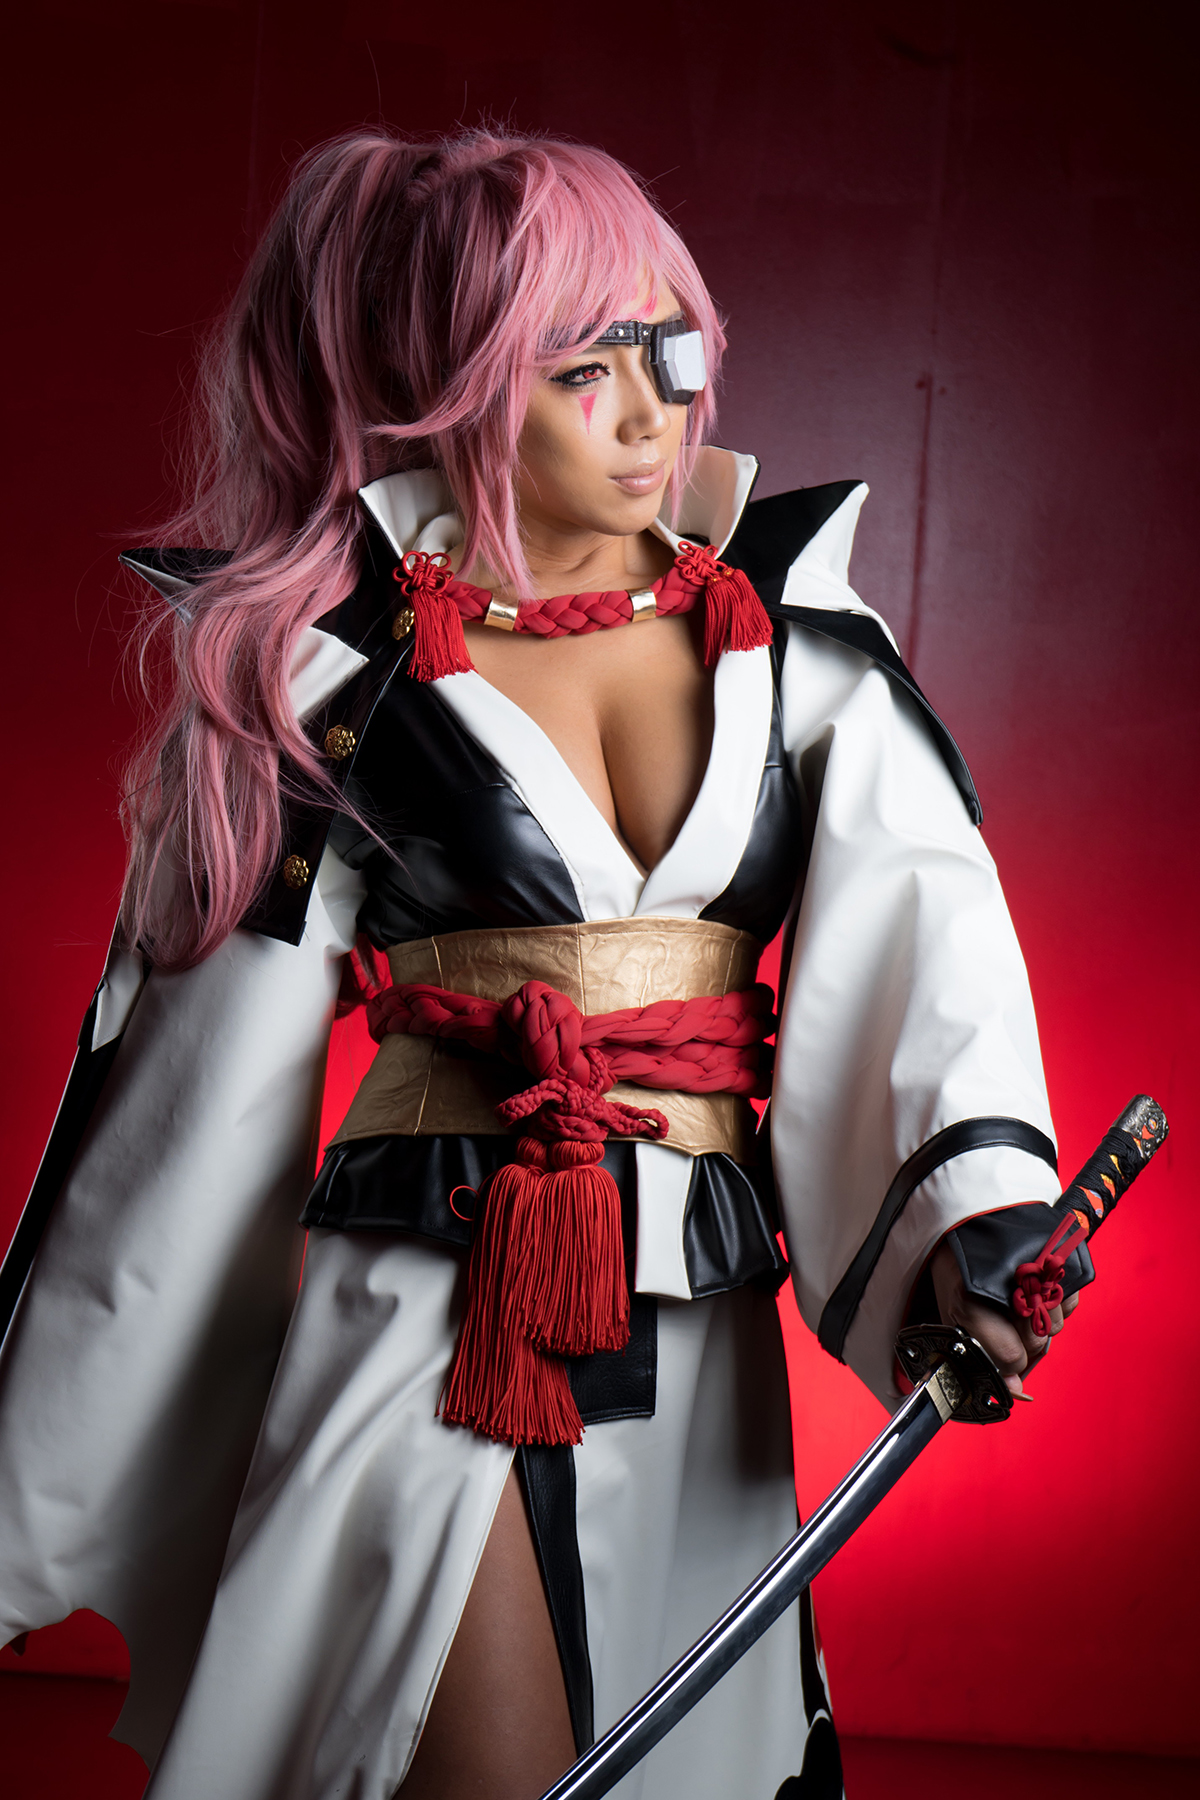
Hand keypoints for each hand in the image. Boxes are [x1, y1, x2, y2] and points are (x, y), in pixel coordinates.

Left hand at [929, 1241, 1080, 1396]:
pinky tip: (1036, 1287)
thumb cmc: (959, 1266)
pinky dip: (1056, 1301)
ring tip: (1018, 1296)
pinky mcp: (1062, 1256)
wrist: (970, 1213)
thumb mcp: (956, 1310)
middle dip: (1023, 1339)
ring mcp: (1040, 1268)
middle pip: (1037, 1344)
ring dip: (1040, 1320)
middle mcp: (1009, 1284)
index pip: (1010, 1356)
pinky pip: (1070, 1301)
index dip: (1007, 1361)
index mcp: (972, 1298)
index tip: (1001, 1351)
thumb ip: (984, 1353)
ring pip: (1056, 1325)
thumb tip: (1017, 1392)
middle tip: (1006, 1317)